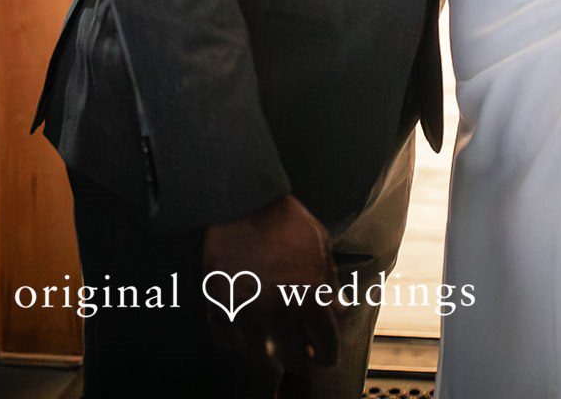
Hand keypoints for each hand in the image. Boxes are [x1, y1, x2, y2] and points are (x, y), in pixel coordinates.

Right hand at [202, 192, 339, 378]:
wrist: (245, 200)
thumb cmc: (286, 220)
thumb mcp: (320, 244)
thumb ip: (331, 280)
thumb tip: (340, 310)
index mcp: (310, 294)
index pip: (325, 345)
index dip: (327, 355)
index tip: (323, 357)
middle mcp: (280, 307)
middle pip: (294, 358)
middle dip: (300, 360)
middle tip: (299, 356)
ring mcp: (248, 309)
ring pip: (259, 357)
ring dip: (268, 357)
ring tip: (271, 351)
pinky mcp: (219, 304)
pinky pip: (226, 341)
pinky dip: (235, 344)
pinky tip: (242, 339)